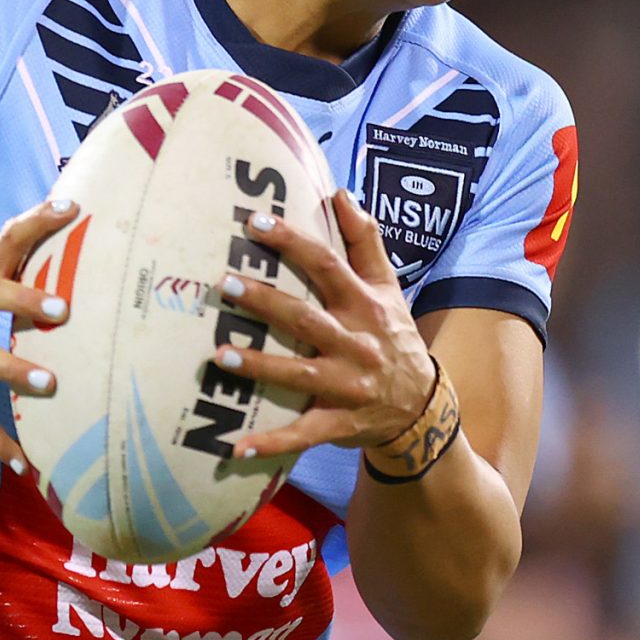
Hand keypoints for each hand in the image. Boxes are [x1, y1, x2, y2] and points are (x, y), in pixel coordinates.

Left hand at [212, 189, 438, 460]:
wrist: (421, 405)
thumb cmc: (393, 336)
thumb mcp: (389, 287)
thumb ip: (364, 240)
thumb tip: (339, 193)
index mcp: (365, 305)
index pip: (328, 266)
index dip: (293, 243)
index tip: (254, 222)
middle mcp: (356, 343)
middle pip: (306, 319)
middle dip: (265, 302)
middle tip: (224, 283)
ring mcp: (348, 386)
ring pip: (300, 375)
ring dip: (260, 366)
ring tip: (219, 355)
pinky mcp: (339, 423)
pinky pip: (304, 433)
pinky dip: (273, 442)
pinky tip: (236, 447)